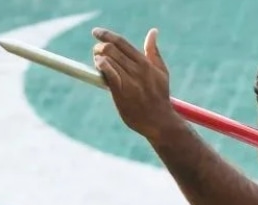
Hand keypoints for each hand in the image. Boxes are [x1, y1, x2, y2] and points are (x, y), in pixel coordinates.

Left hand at [92, 27, 175, 141]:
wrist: (160, 121)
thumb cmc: (160, 96)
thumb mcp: (161, 72)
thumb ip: (154, 51)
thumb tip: (153, 31)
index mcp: (145, 62)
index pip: (122, 42)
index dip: (106, 34)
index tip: (96, 32)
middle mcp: (137, 69)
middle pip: (111, 48)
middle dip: (99, 48)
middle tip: (97, 53)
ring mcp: (129, 80)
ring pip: (107, 58)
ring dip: (98, 57)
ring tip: (98, 63)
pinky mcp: (122, 92)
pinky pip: (108, 73)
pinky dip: (101, 65)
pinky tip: (99, 66)